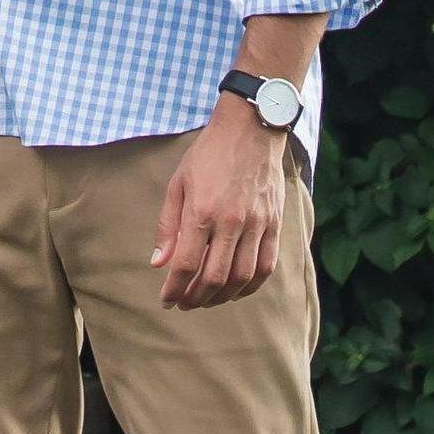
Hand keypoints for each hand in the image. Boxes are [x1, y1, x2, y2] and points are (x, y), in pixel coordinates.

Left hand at [149, 100, 287, 309]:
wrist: (250, 130)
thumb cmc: (208, 155)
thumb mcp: (177, 184)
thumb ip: (167, 226)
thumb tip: (159, 264)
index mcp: (202, 211)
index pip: (187, 264)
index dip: (174, 289)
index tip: (166, 299)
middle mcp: (231, 222)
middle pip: (214, 278)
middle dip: (196, 298)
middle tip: (184, 303)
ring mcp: (257, 224)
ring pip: (242, 278)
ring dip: (222, 297)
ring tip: (206, 300)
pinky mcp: (275, 224)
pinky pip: (265, 267)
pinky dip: (250, 286)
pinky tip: (236, 290)